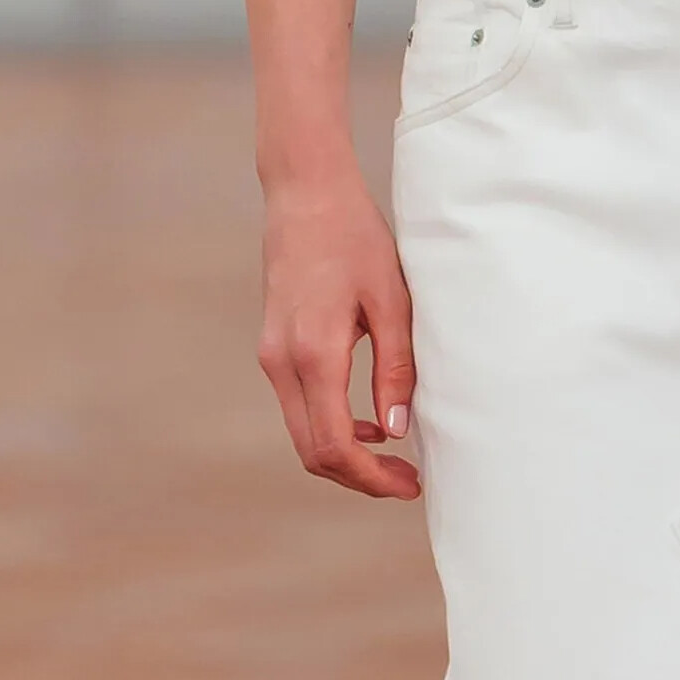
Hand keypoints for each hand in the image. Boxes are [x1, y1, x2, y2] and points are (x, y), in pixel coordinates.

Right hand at [258, 174, 419, 497]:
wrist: (305, 194)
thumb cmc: (354, 237)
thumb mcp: (391, 300)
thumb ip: (396, 368)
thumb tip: (396, 430)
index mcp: (313, 353)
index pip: (333, 445)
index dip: (370, 478)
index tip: (408, 485)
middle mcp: (282, 362)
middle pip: (312, 451)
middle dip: (359, 478)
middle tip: (406, 482)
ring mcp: (271, 356)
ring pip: (302, 433)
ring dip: (344, 456)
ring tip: (393, 459)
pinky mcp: (273, 348)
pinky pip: (299, 407)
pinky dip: (330, 429)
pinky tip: (367, 425)